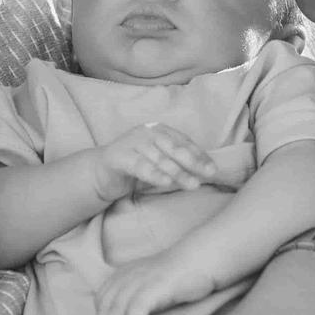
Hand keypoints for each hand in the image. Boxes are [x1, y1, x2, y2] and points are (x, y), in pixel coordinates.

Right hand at [90, 124, 217, 203]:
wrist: (100, 173)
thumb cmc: (135, 167)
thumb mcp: (158, 160)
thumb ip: (177, 161)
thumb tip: (206, 170)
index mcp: (158, 129)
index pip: (183, 141)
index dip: (200, 155)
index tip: (213, 169)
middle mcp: (146, 132)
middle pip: (174, 148)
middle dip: (193, 162)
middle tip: (209, 175)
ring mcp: (131, 142)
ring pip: (159, 158)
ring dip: (178, 172)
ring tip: (192, 185)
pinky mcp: (119, 157)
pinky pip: (140, 166)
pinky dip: (155, 174)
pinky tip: (167, 183)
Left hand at [98, 247, 219, 314]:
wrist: (201, 260)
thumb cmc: (179, 276)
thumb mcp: (150, 283)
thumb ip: (136, 297)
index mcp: (123, 274)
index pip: (102, 300)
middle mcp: (128, 275)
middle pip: (106, 307)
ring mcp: (140, 280)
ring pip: (117, 310)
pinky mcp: (155, 286)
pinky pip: (136, 310)